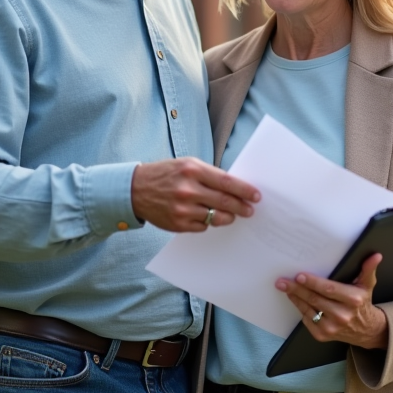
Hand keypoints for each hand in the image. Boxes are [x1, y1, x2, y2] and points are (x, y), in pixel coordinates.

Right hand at [131, 158, 259, 232]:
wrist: (136, 189)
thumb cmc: (166, 174)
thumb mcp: (187, 165)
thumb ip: (209, 174)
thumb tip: (235, 188)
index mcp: (192, 170)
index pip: (227, 182)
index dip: (245, 190)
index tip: (256, 196)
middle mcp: (188, 190)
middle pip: (225, 202)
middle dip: (242, 207)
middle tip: (250, 210)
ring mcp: (182, 209)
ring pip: (216, 217)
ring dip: (228, 217)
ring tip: (231, 215)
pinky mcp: (178, 224)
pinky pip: (203, 226)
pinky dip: (208, 222)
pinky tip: (205, 216)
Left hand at [277, 253, 387, 348]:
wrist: (366, 330)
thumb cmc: (362, 303)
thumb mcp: (367, 285)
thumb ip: (368, 269)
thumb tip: (375, 256)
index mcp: (353, 299)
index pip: (329, 289)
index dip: (313, 283)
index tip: (299, 275)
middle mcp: (343, 314)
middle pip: (315, 299)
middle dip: (297, 289)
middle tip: (282, 281)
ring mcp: (332, 327)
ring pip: (308, 309)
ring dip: (295, 297)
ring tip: (285, 287)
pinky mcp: (323, 335)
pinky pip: (307, 320)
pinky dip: (300, 309)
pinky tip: (296, 299)